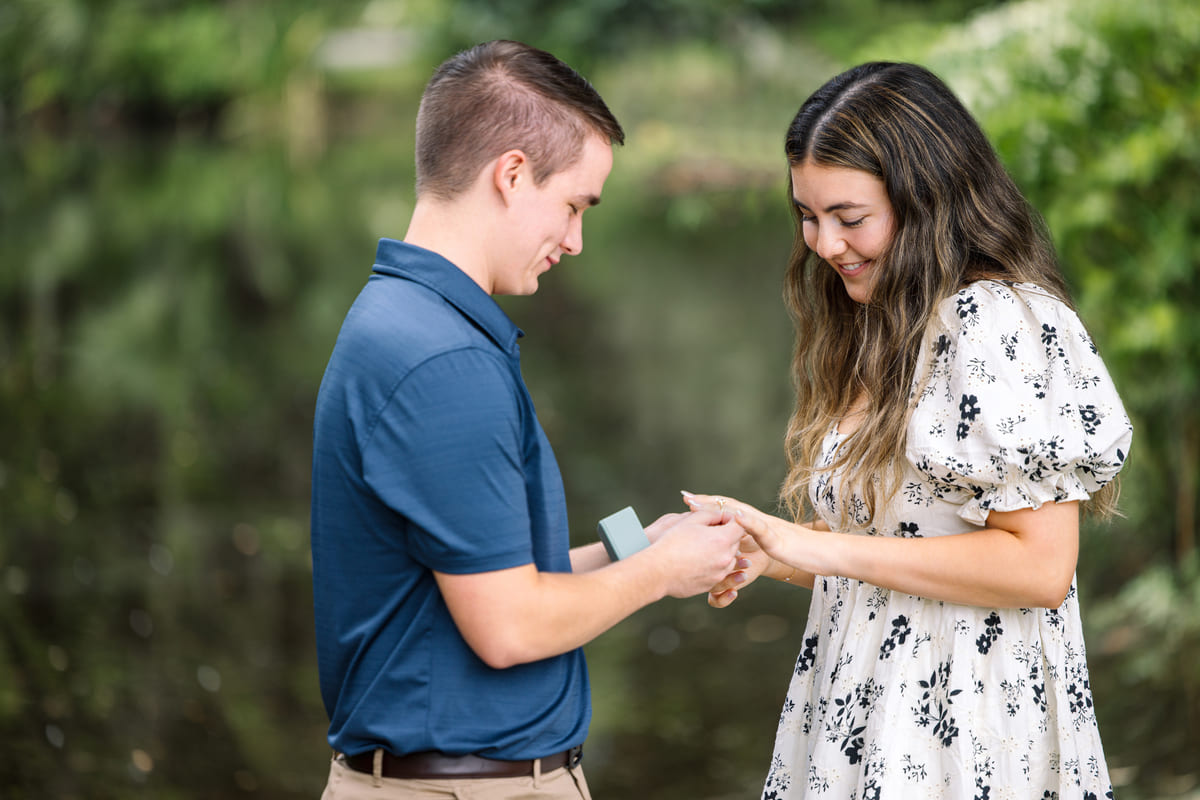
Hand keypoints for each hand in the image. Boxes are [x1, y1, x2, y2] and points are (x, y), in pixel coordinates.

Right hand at [647, 509, 745, 598]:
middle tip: (707, 532)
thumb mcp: (690, 520)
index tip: (717, 519)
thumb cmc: (671, 543)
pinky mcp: (711, 584)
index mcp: (723, 540)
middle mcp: (725, 558)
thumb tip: (721, 513)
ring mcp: (719, 573)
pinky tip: (697, 560)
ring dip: (721, 551)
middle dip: (726, 535)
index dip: (730, 520)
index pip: (740, 526)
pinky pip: (719, 572)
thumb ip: (710, 513)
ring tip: (701, 547)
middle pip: (736, 543)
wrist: (657, 571)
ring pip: (729, 559)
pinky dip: (713, 565)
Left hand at [683, 491, 818, 598]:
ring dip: (720, 506)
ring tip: (700, 502)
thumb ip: (748, 547)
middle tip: (684, 496)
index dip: (706, 505)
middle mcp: (758, 521)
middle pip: (729, 506)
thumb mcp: (764, 550)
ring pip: (742, 513)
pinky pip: (762, 529)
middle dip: (706, 501)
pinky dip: (748, 521)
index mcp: (753, 524)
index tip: (685, 499)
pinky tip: (736, 516)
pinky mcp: (777, 539)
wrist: (820, 554)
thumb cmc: (794, 553)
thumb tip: (731, 550)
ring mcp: (768, 528)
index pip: (726, 511)